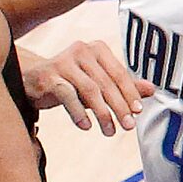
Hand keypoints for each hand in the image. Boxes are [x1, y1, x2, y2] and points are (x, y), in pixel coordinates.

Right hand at [21, 40, 152, 134]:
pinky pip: (68, 95)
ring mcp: (64, 62)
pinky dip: (78, 112)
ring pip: (89, 90)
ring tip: (110, 131)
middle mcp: (82, 51)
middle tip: (128, 126)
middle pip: (106, 83)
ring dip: (102, 113)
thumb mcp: (97, 82)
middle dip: (119, 107)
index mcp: (97, 49)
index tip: (138, 112)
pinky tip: (86, 126)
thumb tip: (152, 90)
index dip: (130, 93)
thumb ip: (122, 85)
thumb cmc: (68, 80)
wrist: (31, 79)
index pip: (119, 73)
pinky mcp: (49, 76)